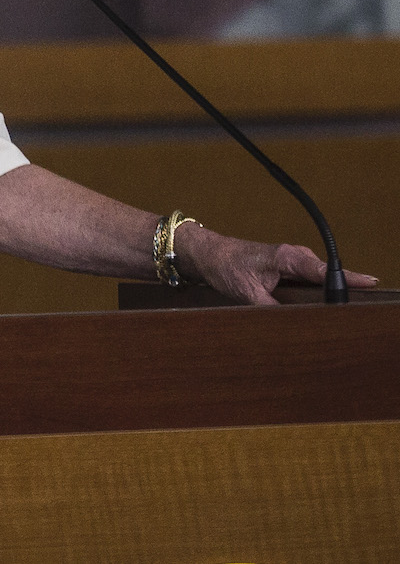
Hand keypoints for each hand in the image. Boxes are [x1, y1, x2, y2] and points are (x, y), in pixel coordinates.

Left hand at [177, 227, 379, 303]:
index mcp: (289, 257)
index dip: (349, 280)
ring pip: (321, 283)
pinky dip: (318, 295)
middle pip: (328, 279)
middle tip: (357, 313)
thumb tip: (291, 326)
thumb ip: (272, 309)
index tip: (371, 284)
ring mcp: (295, 264)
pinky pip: (312, 284)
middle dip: (342, 294)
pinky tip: (323, 310)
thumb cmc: (226, 266)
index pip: (326, 271)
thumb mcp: (248, 292)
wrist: (209, 255)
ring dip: (330, 296)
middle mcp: (297, 258)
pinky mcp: (291, 271)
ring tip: (342, 315)